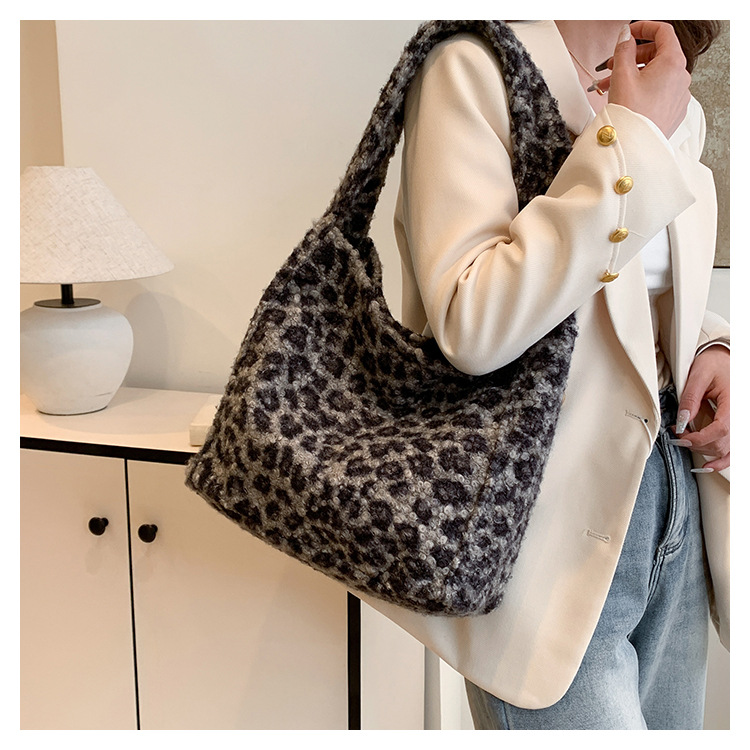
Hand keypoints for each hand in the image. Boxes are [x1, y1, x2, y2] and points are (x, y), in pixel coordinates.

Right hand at [597, 21, 691, 137]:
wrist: (633, 147)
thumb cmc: (630, 114)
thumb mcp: (622, 74)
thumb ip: (624, 49)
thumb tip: (626, 35)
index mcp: (673, 63)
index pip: (663, 32)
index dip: (644, 28)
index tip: (629, 33)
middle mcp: (681, 77)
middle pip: (658, 54)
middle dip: (633, 56)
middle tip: (612, 64)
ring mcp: (679, 95)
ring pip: (656, 75)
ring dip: (634, 74)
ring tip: (610, 85)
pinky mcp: (673, 111)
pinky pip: (659, 92)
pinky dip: (643, 89)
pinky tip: (625, 97)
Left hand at [673, 346, 729, 470]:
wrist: (725, 358)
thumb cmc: (715, 363)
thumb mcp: (699, 375)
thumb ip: (690, 398)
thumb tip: (682, 421)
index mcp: (735, 403)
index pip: (721, 429)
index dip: (700, 438)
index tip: (682, 437)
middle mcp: (741, 416)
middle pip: (723, 443)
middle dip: (698, 445)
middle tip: (678, 437)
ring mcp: (741, 422)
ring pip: (729, 450)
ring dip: (708, 453)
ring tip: (688, 446)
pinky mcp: (737, 426)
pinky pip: (734, 450)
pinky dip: (722, 460)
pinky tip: (709, 465)